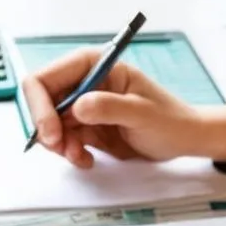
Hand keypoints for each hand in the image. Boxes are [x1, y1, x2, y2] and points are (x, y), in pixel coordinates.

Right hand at [21, 47, 225, 167]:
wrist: (184, 140)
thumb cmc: (170, 120)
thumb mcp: (142, 113)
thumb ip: (109, 107)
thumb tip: (78, 106)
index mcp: (94, 66)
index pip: (46, 78)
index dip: (41, 105)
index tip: (53, 133)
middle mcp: (84, 82)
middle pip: (41, 102)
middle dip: (47, 128)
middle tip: (62, 149)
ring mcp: (83, 105)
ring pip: (49, 124)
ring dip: (59, 145)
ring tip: (80, 156)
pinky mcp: (86, 126)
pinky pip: (63, 140)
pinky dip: (69, 153)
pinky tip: (87, 159)